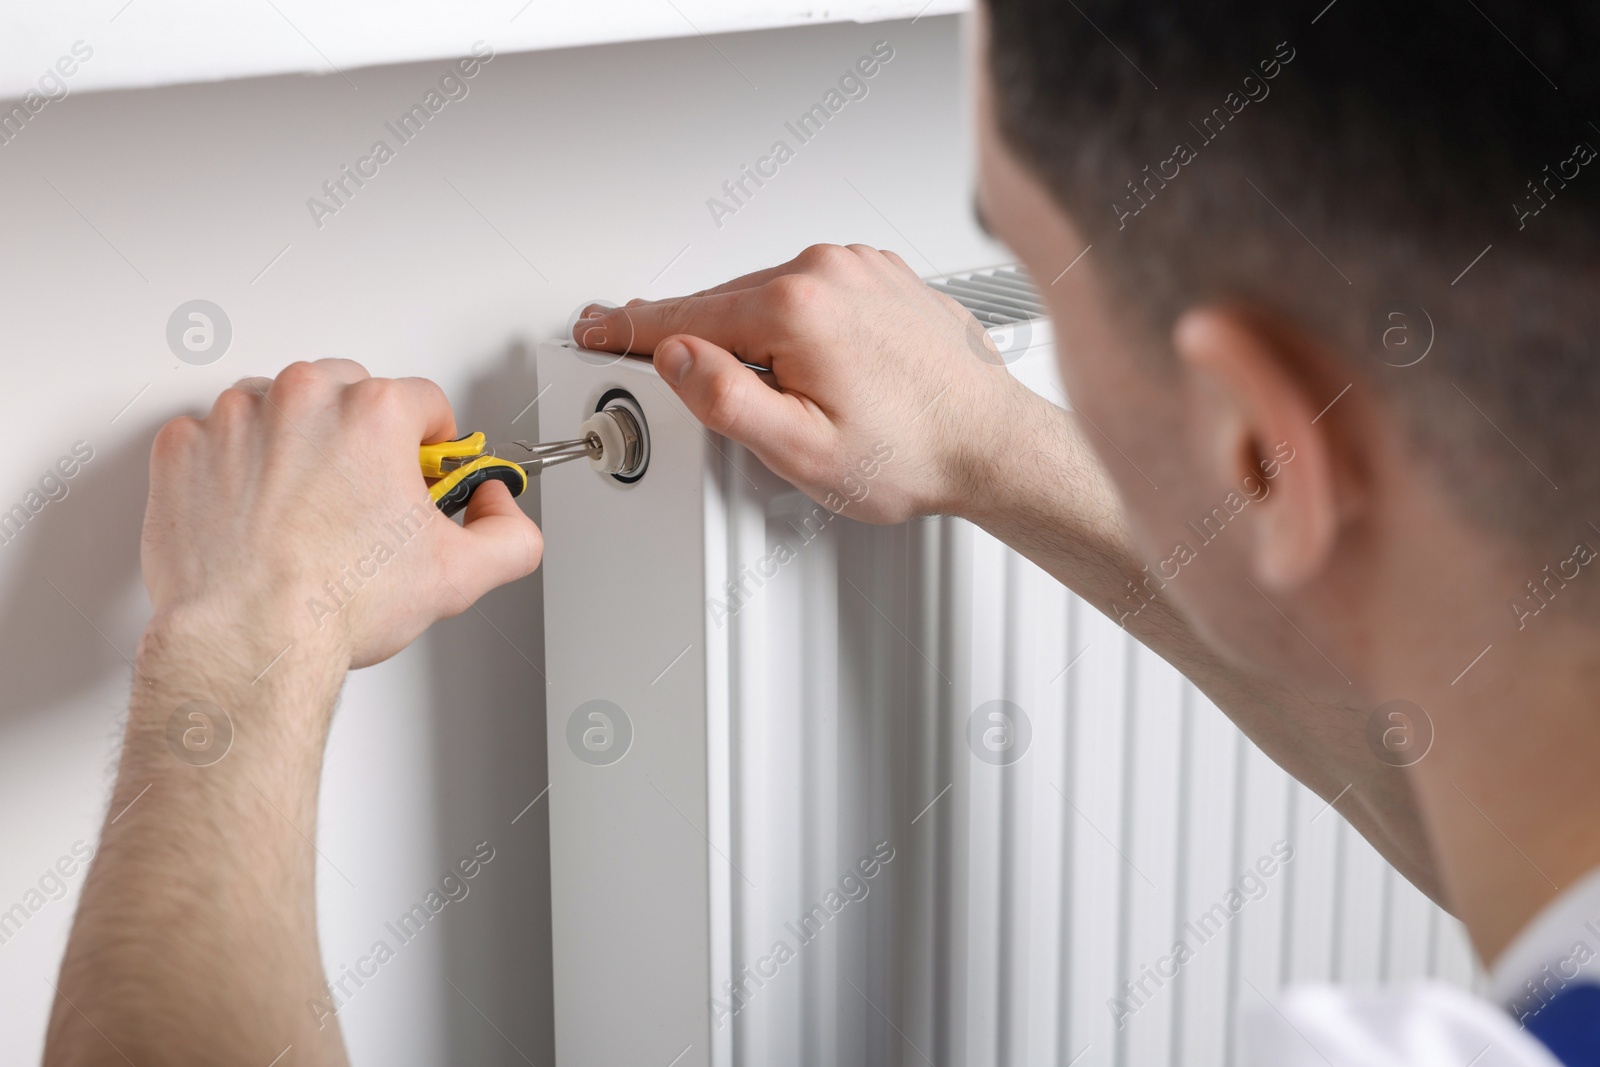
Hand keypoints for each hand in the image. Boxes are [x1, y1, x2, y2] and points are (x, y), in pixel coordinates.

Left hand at [142, 359, 542, 669]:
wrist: (246, 642)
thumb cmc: (333, 605)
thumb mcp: (462, 575)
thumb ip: (510, 532)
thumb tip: (499, 507)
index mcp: (374, 411)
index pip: (425, 401)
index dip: (431, 444)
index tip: (418, 472)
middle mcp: (302, 398)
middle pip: (350, 390)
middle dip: (361, 434)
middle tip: (361, 495)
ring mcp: (235, 418)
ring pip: (281, 406)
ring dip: (296, 442)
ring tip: (304, 507)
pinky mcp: (183, 447)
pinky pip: (217, 436)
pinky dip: (234, 465)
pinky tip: (254, 511)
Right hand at [574, 244, 1030, 522]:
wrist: (992, 445)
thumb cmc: (913, 453)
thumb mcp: (800, 451)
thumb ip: (725, 400)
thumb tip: (674, 356)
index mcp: (796, 308)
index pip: (685, 316)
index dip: (631, 331)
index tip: (596, 330)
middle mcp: (828, 271)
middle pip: (725, 304)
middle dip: (700, 343)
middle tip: (687, 388)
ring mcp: (860, 268)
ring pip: (769, 298)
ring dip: (755, 339)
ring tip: (786, 402)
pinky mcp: (883, 278)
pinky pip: (814, 293)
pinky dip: (797, 326)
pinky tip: (819, 373)